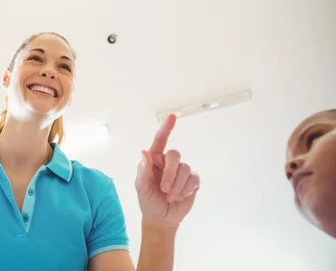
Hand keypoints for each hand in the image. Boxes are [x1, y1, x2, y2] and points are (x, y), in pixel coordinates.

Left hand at [135, 114, 199, 229]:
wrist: (161, 218)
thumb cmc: (148, 201)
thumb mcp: (141, 187)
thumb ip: (142, 170)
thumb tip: (144, 152)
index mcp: (154, 159)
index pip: (160, 140)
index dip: (166, 127)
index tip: (172, 116)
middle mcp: (168, 162)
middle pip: (175, 155)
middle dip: (170, 174)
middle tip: (164, 189)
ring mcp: (181, 170)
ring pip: (185, 168)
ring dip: (177, 185)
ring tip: (170, 197)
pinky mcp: (192, 181)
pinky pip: (194, 179)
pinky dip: (186, 189)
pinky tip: (180, 197)